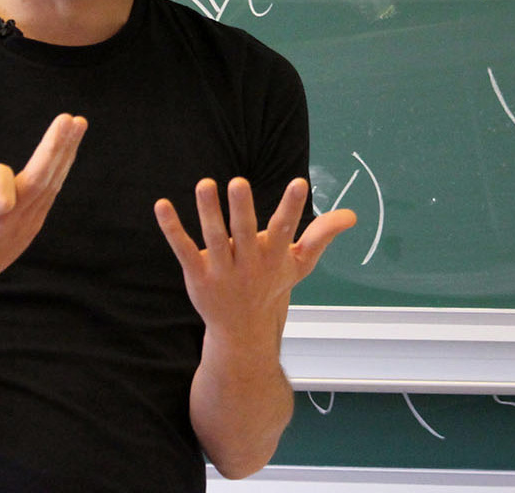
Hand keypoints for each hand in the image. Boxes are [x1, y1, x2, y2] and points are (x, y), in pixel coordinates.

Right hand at [0, 111, 86, 294]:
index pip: (1, 192)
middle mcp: (6, 223)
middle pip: (40, 181)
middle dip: (56, 147)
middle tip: (71, 119)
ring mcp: (24, 227)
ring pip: (51, 184)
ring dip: (65, 152)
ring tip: (78, 124)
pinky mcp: (33, 228)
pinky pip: (50, 193)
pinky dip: (59, 170)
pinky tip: (68, 149)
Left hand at [154, 177, 355, 341]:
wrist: (243, 333)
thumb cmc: (273, 287)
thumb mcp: (300, 264)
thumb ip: (322, 236)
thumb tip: (352, 214)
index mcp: (274, 258)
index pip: (286, 230)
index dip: (293, 207)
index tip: (300, 182)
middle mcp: (248, 265)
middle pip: (245, 234)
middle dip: (242, 209)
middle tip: (238, 182)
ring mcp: (221, 272)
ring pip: (214, 238)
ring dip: (208, 212)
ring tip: (205, 183)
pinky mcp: (197, 276)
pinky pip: (183, 249)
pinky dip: (172, 228)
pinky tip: (162, 205)